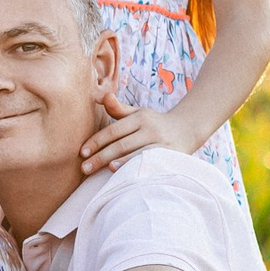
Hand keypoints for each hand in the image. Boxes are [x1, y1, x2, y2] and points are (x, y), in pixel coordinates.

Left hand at [80, 93, 197, 172]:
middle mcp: (151, 129)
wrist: (188, 128)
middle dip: (100, 156)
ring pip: (135, 154)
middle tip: (83, 168)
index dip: (96, 141)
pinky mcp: (170, 155)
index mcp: (140, 117)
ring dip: (116, 162)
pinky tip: (122, 174)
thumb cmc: (154, 123)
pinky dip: (134, 167)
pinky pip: (149, 163)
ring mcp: (161, 143)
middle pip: (121, 144)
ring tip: (98, 170)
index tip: (81, 152)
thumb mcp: (138, 113)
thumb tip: (99, 96)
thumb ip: (118, 109)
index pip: (113, 131)